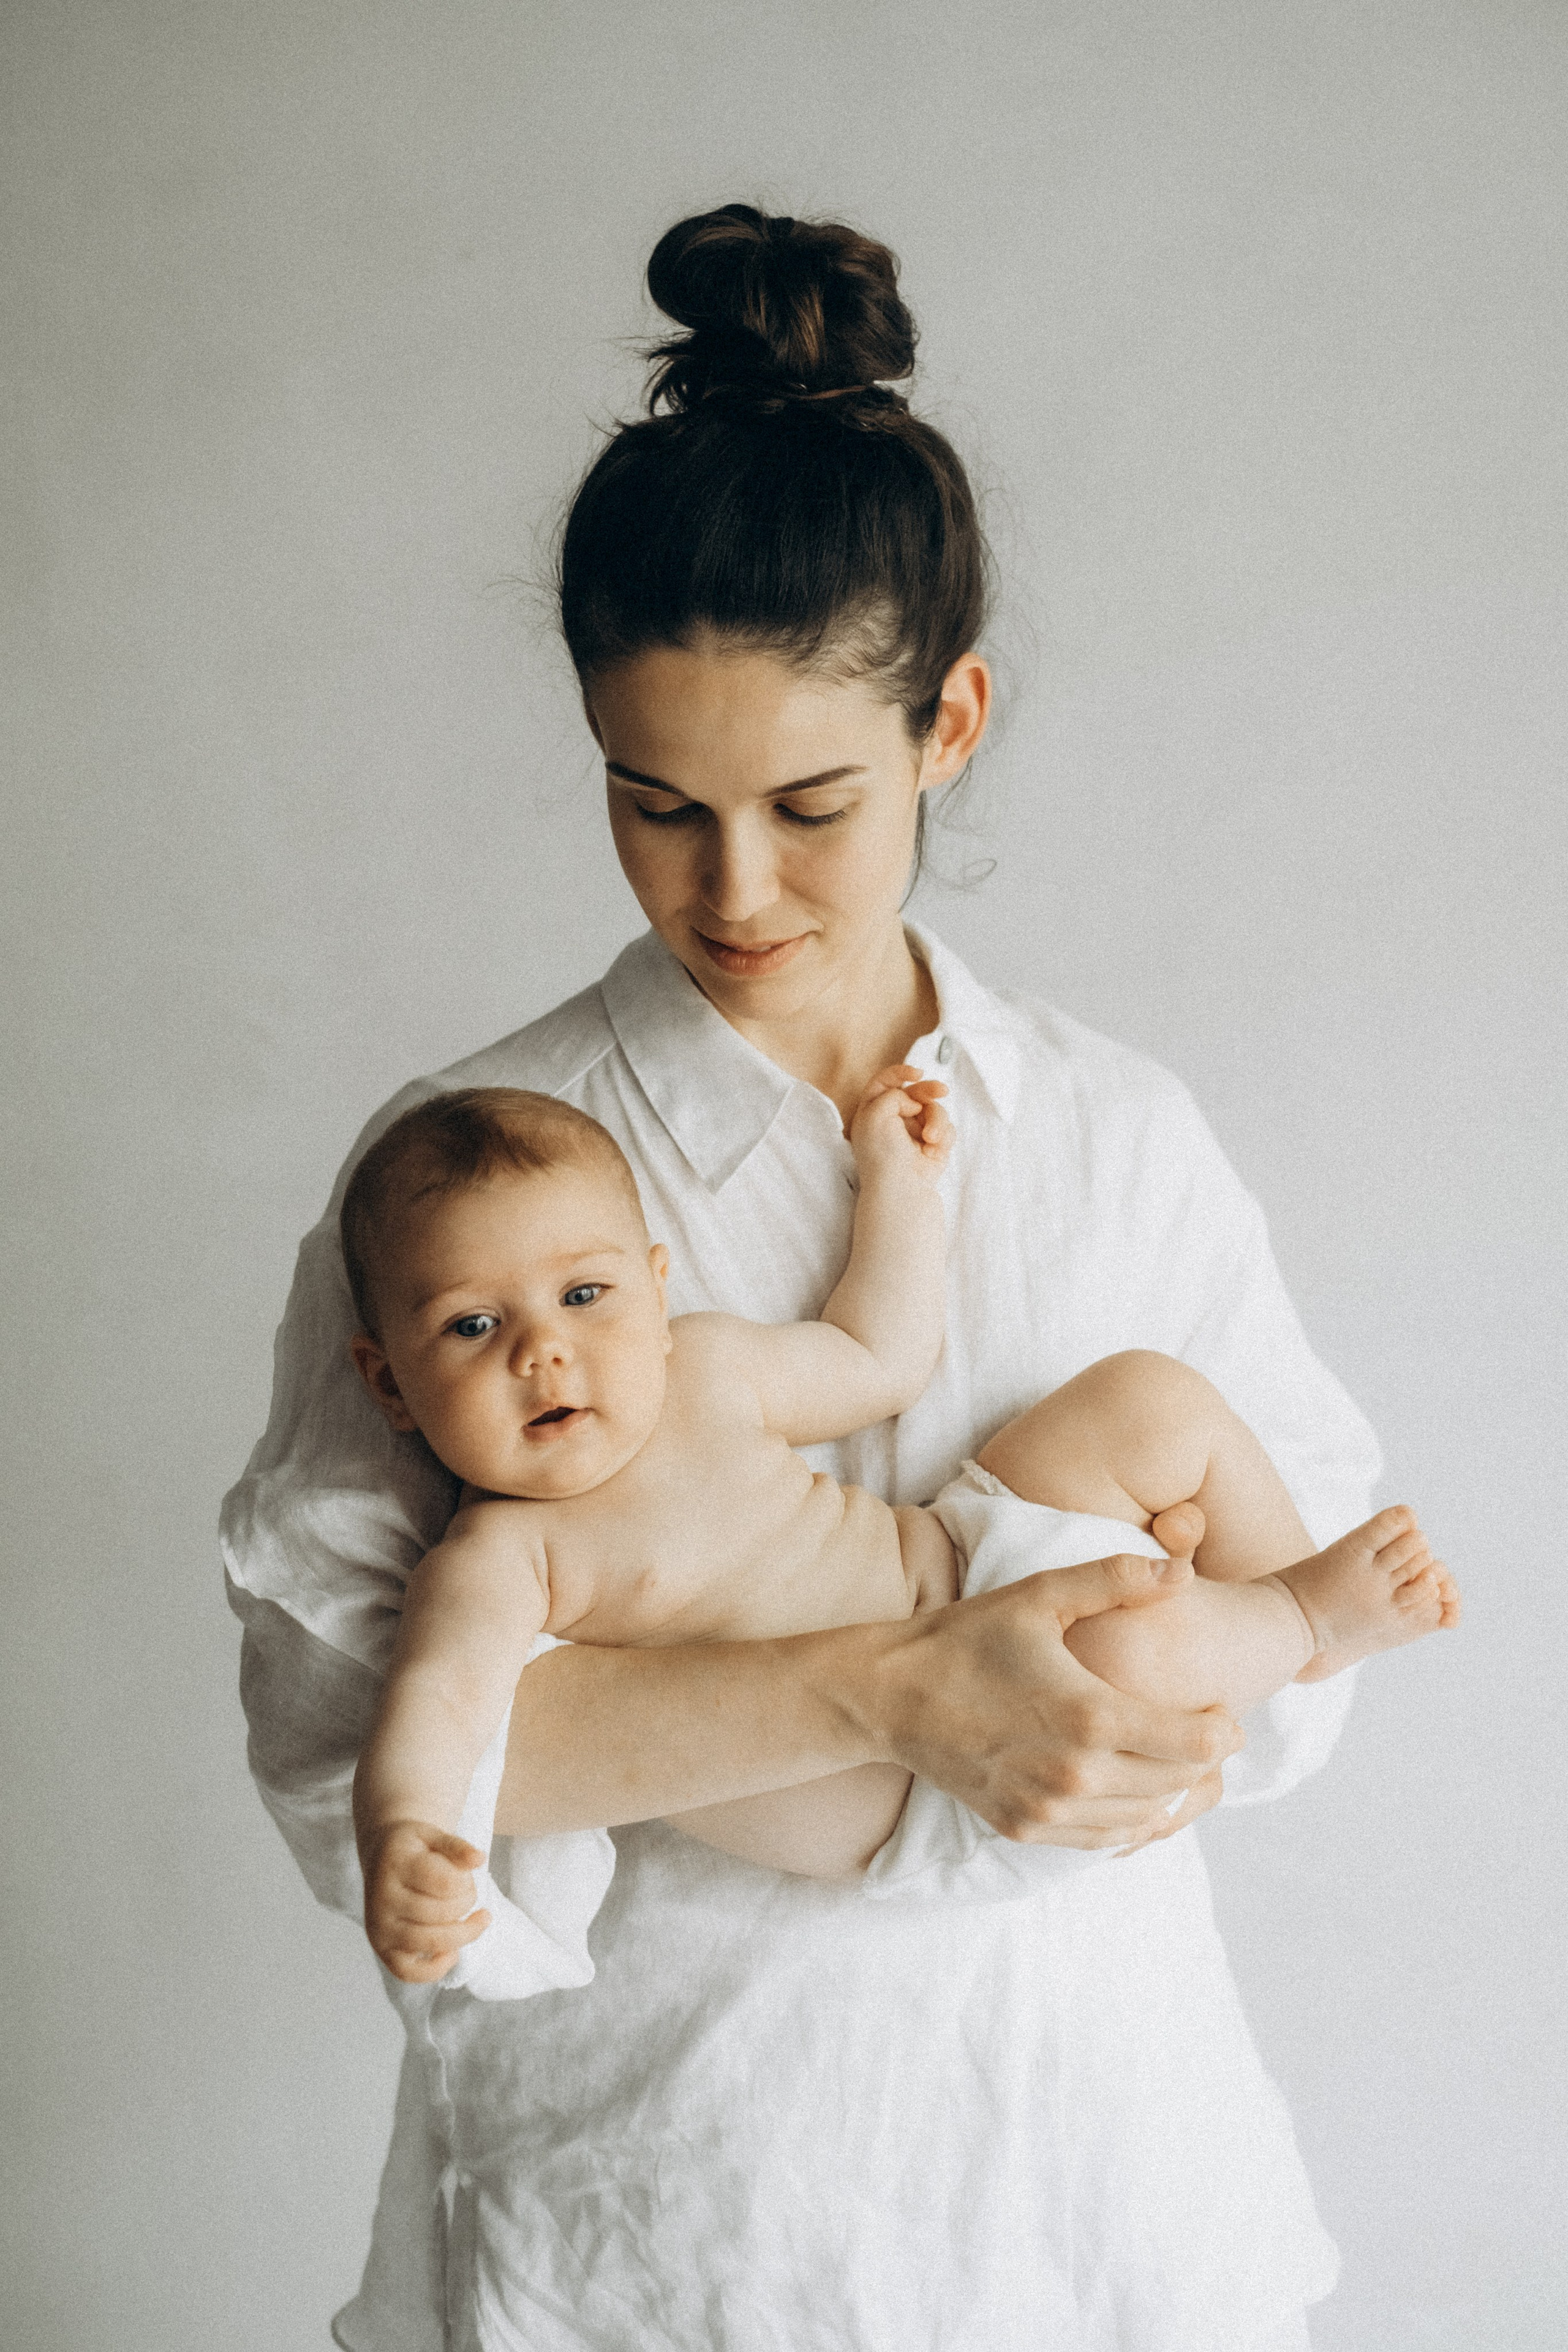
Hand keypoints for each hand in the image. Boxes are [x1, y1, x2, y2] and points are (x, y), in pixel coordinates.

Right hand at [362, 1820, 489, 1984]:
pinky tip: (452, 1951)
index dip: (467, 1883)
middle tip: (468, 1894)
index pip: (446, 1883)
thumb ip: (457, 1847)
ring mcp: (380, 1927)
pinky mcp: (382, 1949)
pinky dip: (436, 1968)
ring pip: (430, 1942)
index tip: (468, 1876)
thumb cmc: (414, 1848)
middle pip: (441, 1914)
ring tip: (474, 1922)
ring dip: (462, 1934)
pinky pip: (409, 1972)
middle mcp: (382, 1899)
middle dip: (467, 1904)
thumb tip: (478, 1859)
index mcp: (396, 1864)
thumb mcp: (434, 1836)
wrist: (380, 1857)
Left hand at [848, 1064, 951, 1180]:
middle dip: (929, 1090)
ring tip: (932, 1139)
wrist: (901, 1188)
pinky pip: (947, 1129)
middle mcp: (893, 1120)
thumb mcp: (875, 1113)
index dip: (901, 1072)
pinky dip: (943, 1138)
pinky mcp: (933, 1145)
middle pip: (916, 1092)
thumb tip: (915, 1102)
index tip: (916, 1073)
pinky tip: (934, 1152)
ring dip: (937, 1121)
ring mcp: (914, 1132)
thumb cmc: (882, 1154)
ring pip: (935, 1110)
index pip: (885, 1081)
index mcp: (873, 1111)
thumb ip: (893, 1094)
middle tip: (941, 1091)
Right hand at [863, 1553, 1241, 1848]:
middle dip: (1205, 1762)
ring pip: (1145, 1820)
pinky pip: (1102, 1840)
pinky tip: (1133, 1793)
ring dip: (1172, 1795)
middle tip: (1209, 1734)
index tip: (1223, 1710)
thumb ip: (1115, 1580)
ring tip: (1177, 1763)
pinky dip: (1130, 1821)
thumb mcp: (1039, 1596)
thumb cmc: (966, 1638)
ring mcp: (1047, 1810)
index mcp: (1089, 1716)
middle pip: (1177, 1785)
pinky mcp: (1024, 1828)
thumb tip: (1184, 1571)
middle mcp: (1075, 1775)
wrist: (888, 1696)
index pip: (1195, 1746)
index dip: (1224, 1730)